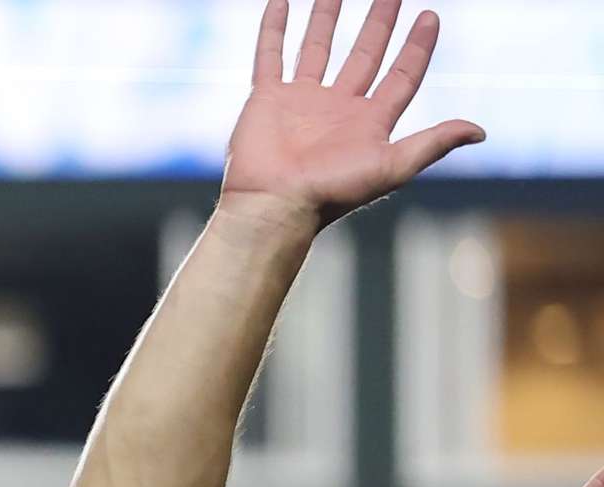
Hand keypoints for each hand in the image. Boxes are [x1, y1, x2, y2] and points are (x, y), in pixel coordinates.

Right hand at [218, 0, 478, 225]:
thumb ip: (433, 143)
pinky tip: (280, 2)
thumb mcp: (392, 167)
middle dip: (379, 23)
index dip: (417, 46)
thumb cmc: (331, 193)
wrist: (274, 205)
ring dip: (327, 18)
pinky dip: (274, 29)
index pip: (401, 75)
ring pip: (318, 48)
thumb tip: (480, 131)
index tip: (429, 16)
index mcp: (369, 121)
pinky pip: (271, 56)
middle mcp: (337, 107)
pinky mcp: (267, 98)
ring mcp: (301, 100)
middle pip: (364, 54)